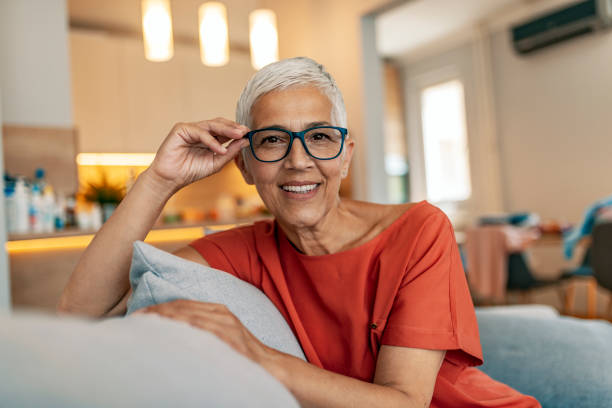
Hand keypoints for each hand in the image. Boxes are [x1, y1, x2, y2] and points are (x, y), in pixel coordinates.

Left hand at [135, 300, 271, 364]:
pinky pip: (204, 330)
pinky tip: (170, 331)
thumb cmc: (242, 354)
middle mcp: (221, 314)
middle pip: (182, 307)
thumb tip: (174, 332)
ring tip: (144, 324)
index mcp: (218, 310)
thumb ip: (202, 329)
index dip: (159, 308)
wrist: (271, 367)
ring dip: (165, 319)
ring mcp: (226, 325)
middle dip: (156, 312)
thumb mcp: (221, 335)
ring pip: (189, 316)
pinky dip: (185, 328)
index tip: (139, 315)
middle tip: (134, 319)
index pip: (182, 304)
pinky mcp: (230, 338)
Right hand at [148, 118, 249, 191]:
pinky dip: (211, 141)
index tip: (250, 134)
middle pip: (220, 124)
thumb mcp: (216, 163)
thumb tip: (246, 141)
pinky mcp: (181, 129)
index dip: (237, 131)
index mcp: (209, 137)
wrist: (171, 179)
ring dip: (226, 130)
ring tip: (238, 135)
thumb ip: (230, 152)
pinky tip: (220, 149)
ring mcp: (190, 128)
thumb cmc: (191, 171)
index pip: (225, 130)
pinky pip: (200, 133)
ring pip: (211, 125)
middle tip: (245, 131)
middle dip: (234, 128)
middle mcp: (200, 130)